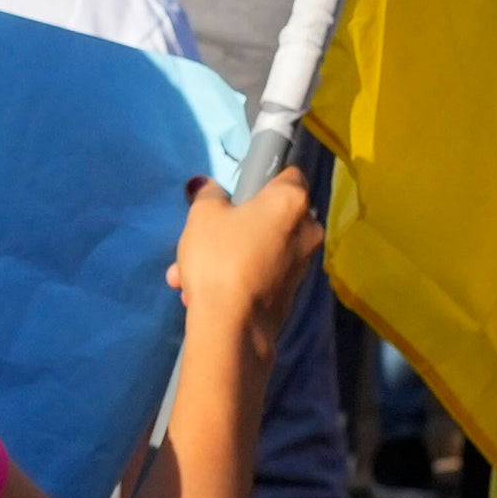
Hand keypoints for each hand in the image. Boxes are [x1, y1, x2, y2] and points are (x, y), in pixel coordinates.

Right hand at [167, 169, 321, 351]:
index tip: (237, 191)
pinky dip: (238, 275)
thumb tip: (209, 186)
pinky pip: (262, 271)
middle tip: (204, 236)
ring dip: (230, 254)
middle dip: (237, 224)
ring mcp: (304, 262)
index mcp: (291, 201)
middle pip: (273, 214)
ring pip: (262, 246)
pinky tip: (202, 291)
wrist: (234, 323)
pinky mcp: (293, 291)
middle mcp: (308, 229)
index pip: (289, 173)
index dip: (263, 178)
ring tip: (188, 274)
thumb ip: (208, 195)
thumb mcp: (202, 216)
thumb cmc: (220, 256)